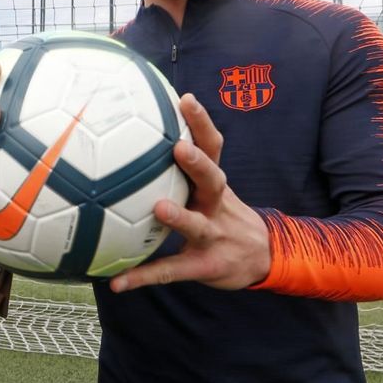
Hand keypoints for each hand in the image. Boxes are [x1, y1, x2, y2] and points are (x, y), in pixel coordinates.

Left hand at [109, 94, 270, 292]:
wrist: (265, 257)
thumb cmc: (224, 214)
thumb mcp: (214, 188)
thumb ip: (188, 167)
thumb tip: (142, 131)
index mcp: (215, 184)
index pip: (212, 147)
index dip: (201, 124)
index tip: (186, 100)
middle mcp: (217, 206)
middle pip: (213, 179)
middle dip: (198, 163)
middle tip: (179, 146)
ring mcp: (213, 236)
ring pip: (197, 225)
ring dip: (179, 217)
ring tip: (159, 209)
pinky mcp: (206, 266)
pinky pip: (172, 271)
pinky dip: (143, 277)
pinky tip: (117, 282)